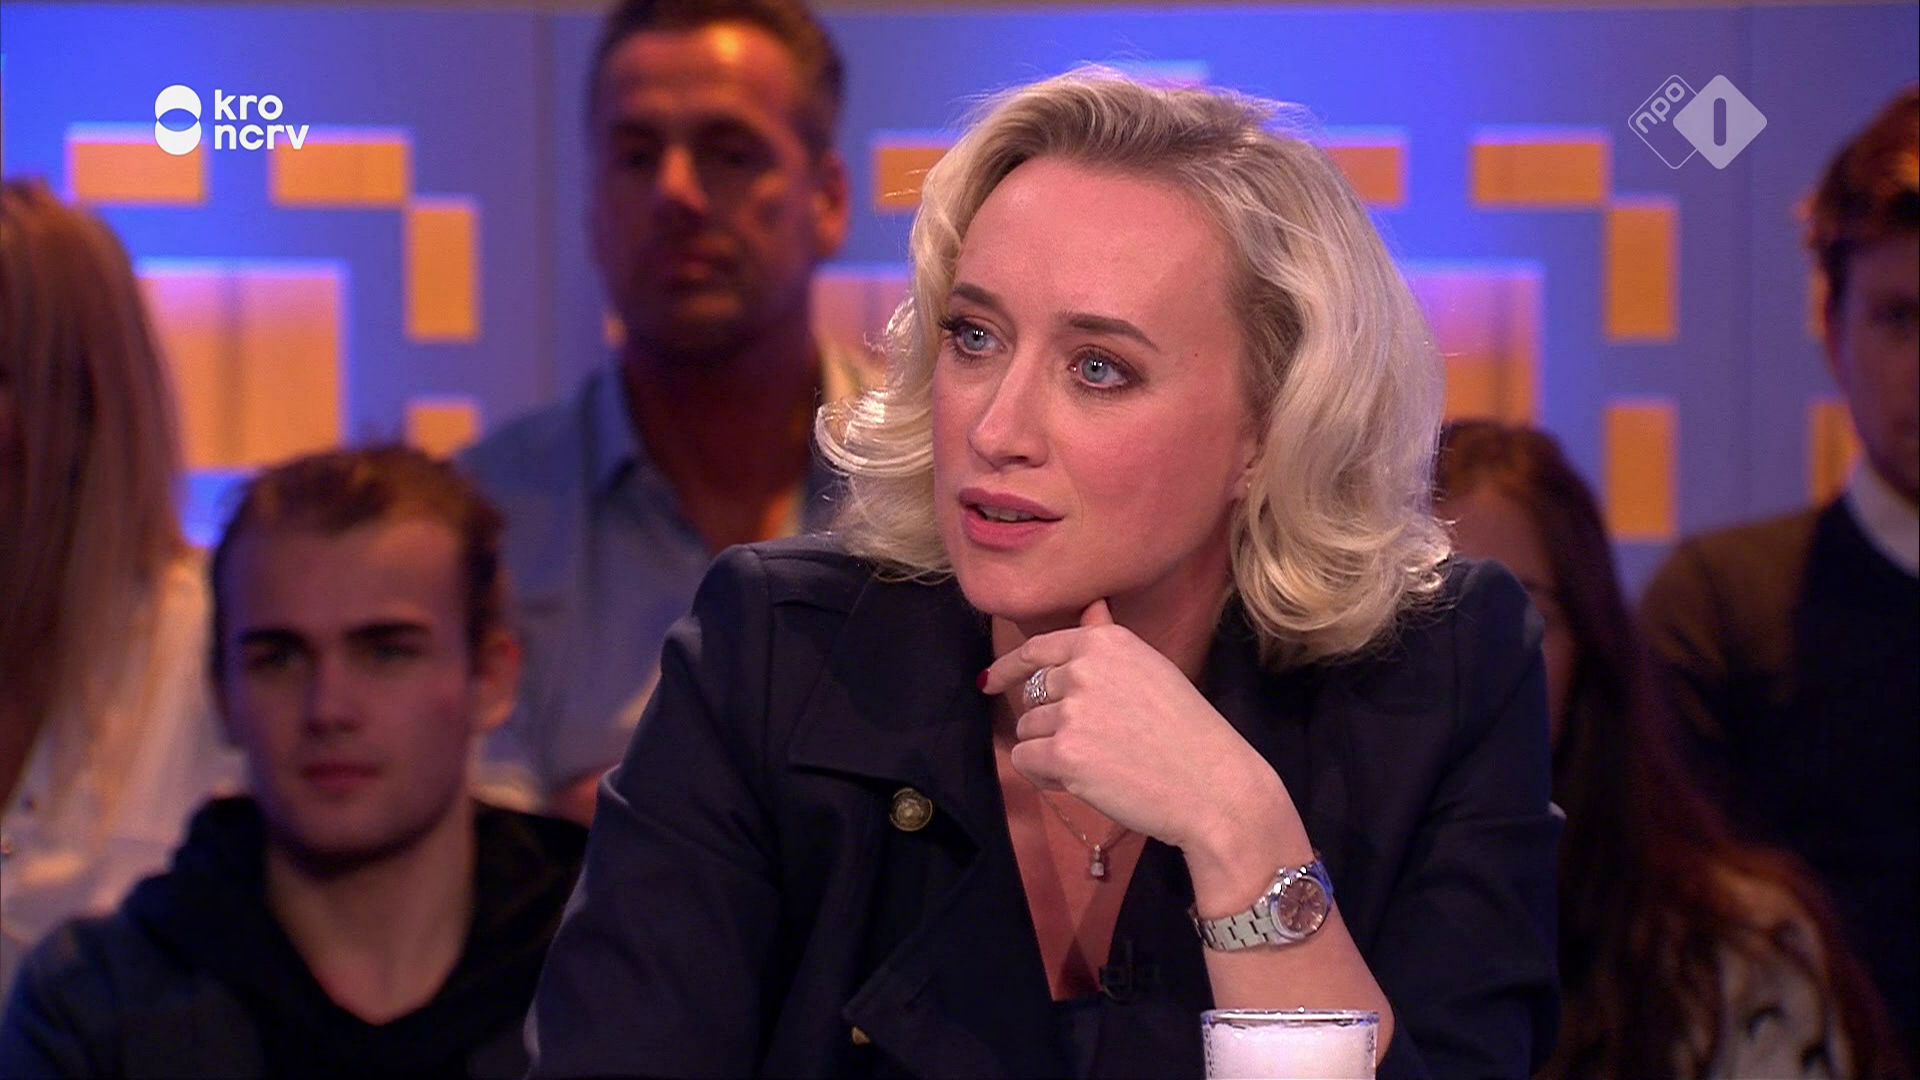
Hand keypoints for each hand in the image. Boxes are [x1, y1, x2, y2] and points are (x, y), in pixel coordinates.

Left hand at [980, 600, 1294, 856]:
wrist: (1214, 785)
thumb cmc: (1188, 732)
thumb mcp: (1150, 669)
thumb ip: (1108, 641)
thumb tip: (1091, 608)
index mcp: (1104, 643)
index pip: (1037, 649)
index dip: (1009, 667)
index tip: (991, 680)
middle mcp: (1083, 669)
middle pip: (1032, 696)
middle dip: (1052, 723)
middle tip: (1096, 746)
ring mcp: (1072, 711)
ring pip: (1028, 730)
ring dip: (1049, 752)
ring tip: (1096, 766)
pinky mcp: (1064, 754)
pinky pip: (1025, 761)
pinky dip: (1042, 776)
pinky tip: (1078, 783)